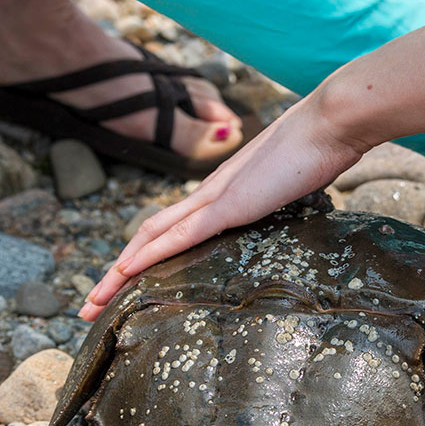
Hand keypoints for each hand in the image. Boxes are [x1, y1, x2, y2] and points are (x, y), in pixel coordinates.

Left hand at [78, 95, 365, 320]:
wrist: (333, 123)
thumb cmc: (327, 147)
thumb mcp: (303, 182)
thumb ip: (289, 195)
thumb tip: (296, 206)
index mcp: (228, 188)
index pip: (177, 224)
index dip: (150, 251)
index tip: (130, 278)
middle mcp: (212, 191)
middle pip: (152, 233)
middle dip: (119, 270)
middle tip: (91, 303)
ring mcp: (217, 197)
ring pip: (153, 237)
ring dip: (119, 271)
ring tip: (92, 301)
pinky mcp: (229, 205)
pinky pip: (179, 235)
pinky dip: (148, 255)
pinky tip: (125, 272)